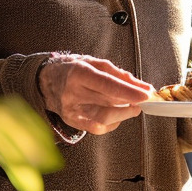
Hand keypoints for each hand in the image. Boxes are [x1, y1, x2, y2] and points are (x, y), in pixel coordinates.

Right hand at [37, 54, 153, 134]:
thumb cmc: (73, 69)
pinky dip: (113, 123)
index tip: (145, 94)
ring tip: (133, 107)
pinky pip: (97, 128)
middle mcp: (72, 93)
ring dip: (124, 114)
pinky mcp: (72, 122)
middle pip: (108, 103)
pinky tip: (117, 114)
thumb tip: (141, 86)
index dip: (128, 91)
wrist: (46, 81)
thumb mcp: (94, 62)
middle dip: (131, 102)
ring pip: (104, 119)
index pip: (107, 85)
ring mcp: (71, 110)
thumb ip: (118, 74)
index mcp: (78, 73)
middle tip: (143, 99)